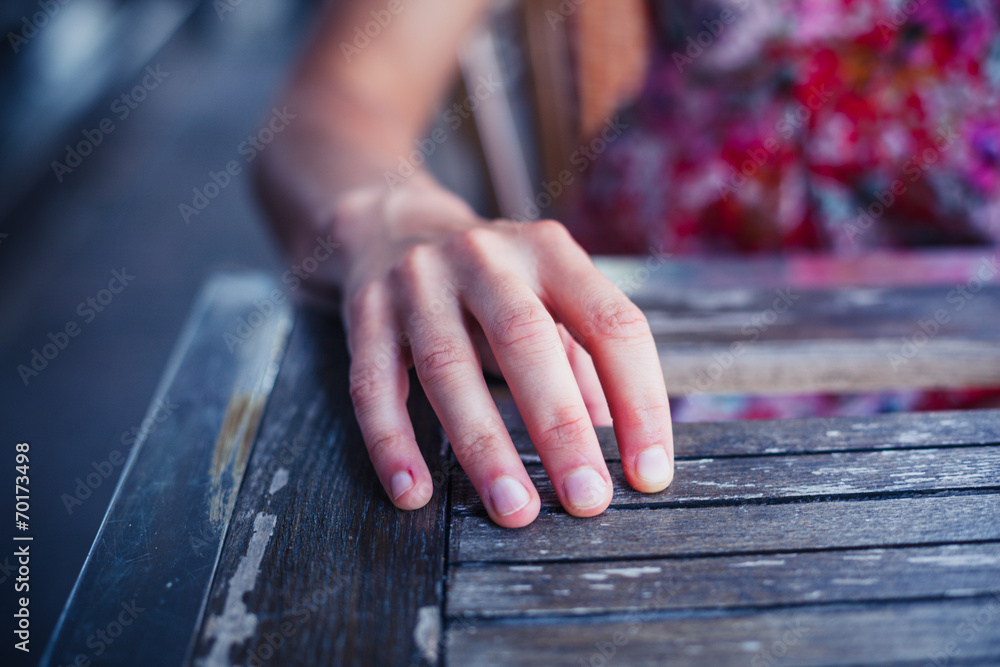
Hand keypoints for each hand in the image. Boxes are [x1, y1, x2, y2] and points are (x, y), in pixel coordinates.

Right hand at [341, 180, 673, 527]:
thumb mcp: (551, 293)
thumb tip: (628, 449)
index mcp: (549, 251)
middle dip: (559, 428)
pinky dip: (392, 443)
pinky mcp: (366, 314)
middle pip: (526, 341)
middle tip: (586, 499)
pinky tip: (413, 493)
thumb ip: (589, 360)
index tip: (648, 473)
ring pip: (448, 369)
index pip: (610, 323)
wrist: (396, 228)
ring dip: (483, 446)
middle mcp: (484, 258)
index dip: (638, 399)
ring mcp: (418, 284)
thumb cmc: (496, 281)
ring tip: (513, 509)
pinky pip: (373, 386)